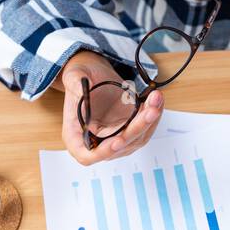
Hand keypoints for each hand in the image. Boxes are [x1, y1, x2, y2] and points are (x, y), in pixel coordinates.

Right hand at [57, 50, 162, 164]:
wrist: (95, 74)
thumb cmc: (80, 78)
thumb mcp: (73, 76)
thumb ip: (74, 83)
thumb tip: (81, 87)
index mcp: (75, 137)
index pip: (87, 155)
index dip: (104, 151)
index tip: (118, 141)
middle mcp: (96, 142)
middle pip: (120, 146)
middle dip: (138, 127)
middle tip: (151, 110)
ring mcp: (115, 138)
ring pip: (137, 138)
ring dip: (150, 120)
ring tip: (156, 98)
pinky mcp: (129, 130)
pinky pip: (145, 129)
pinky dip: (153, 115)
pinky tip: (156, 100)